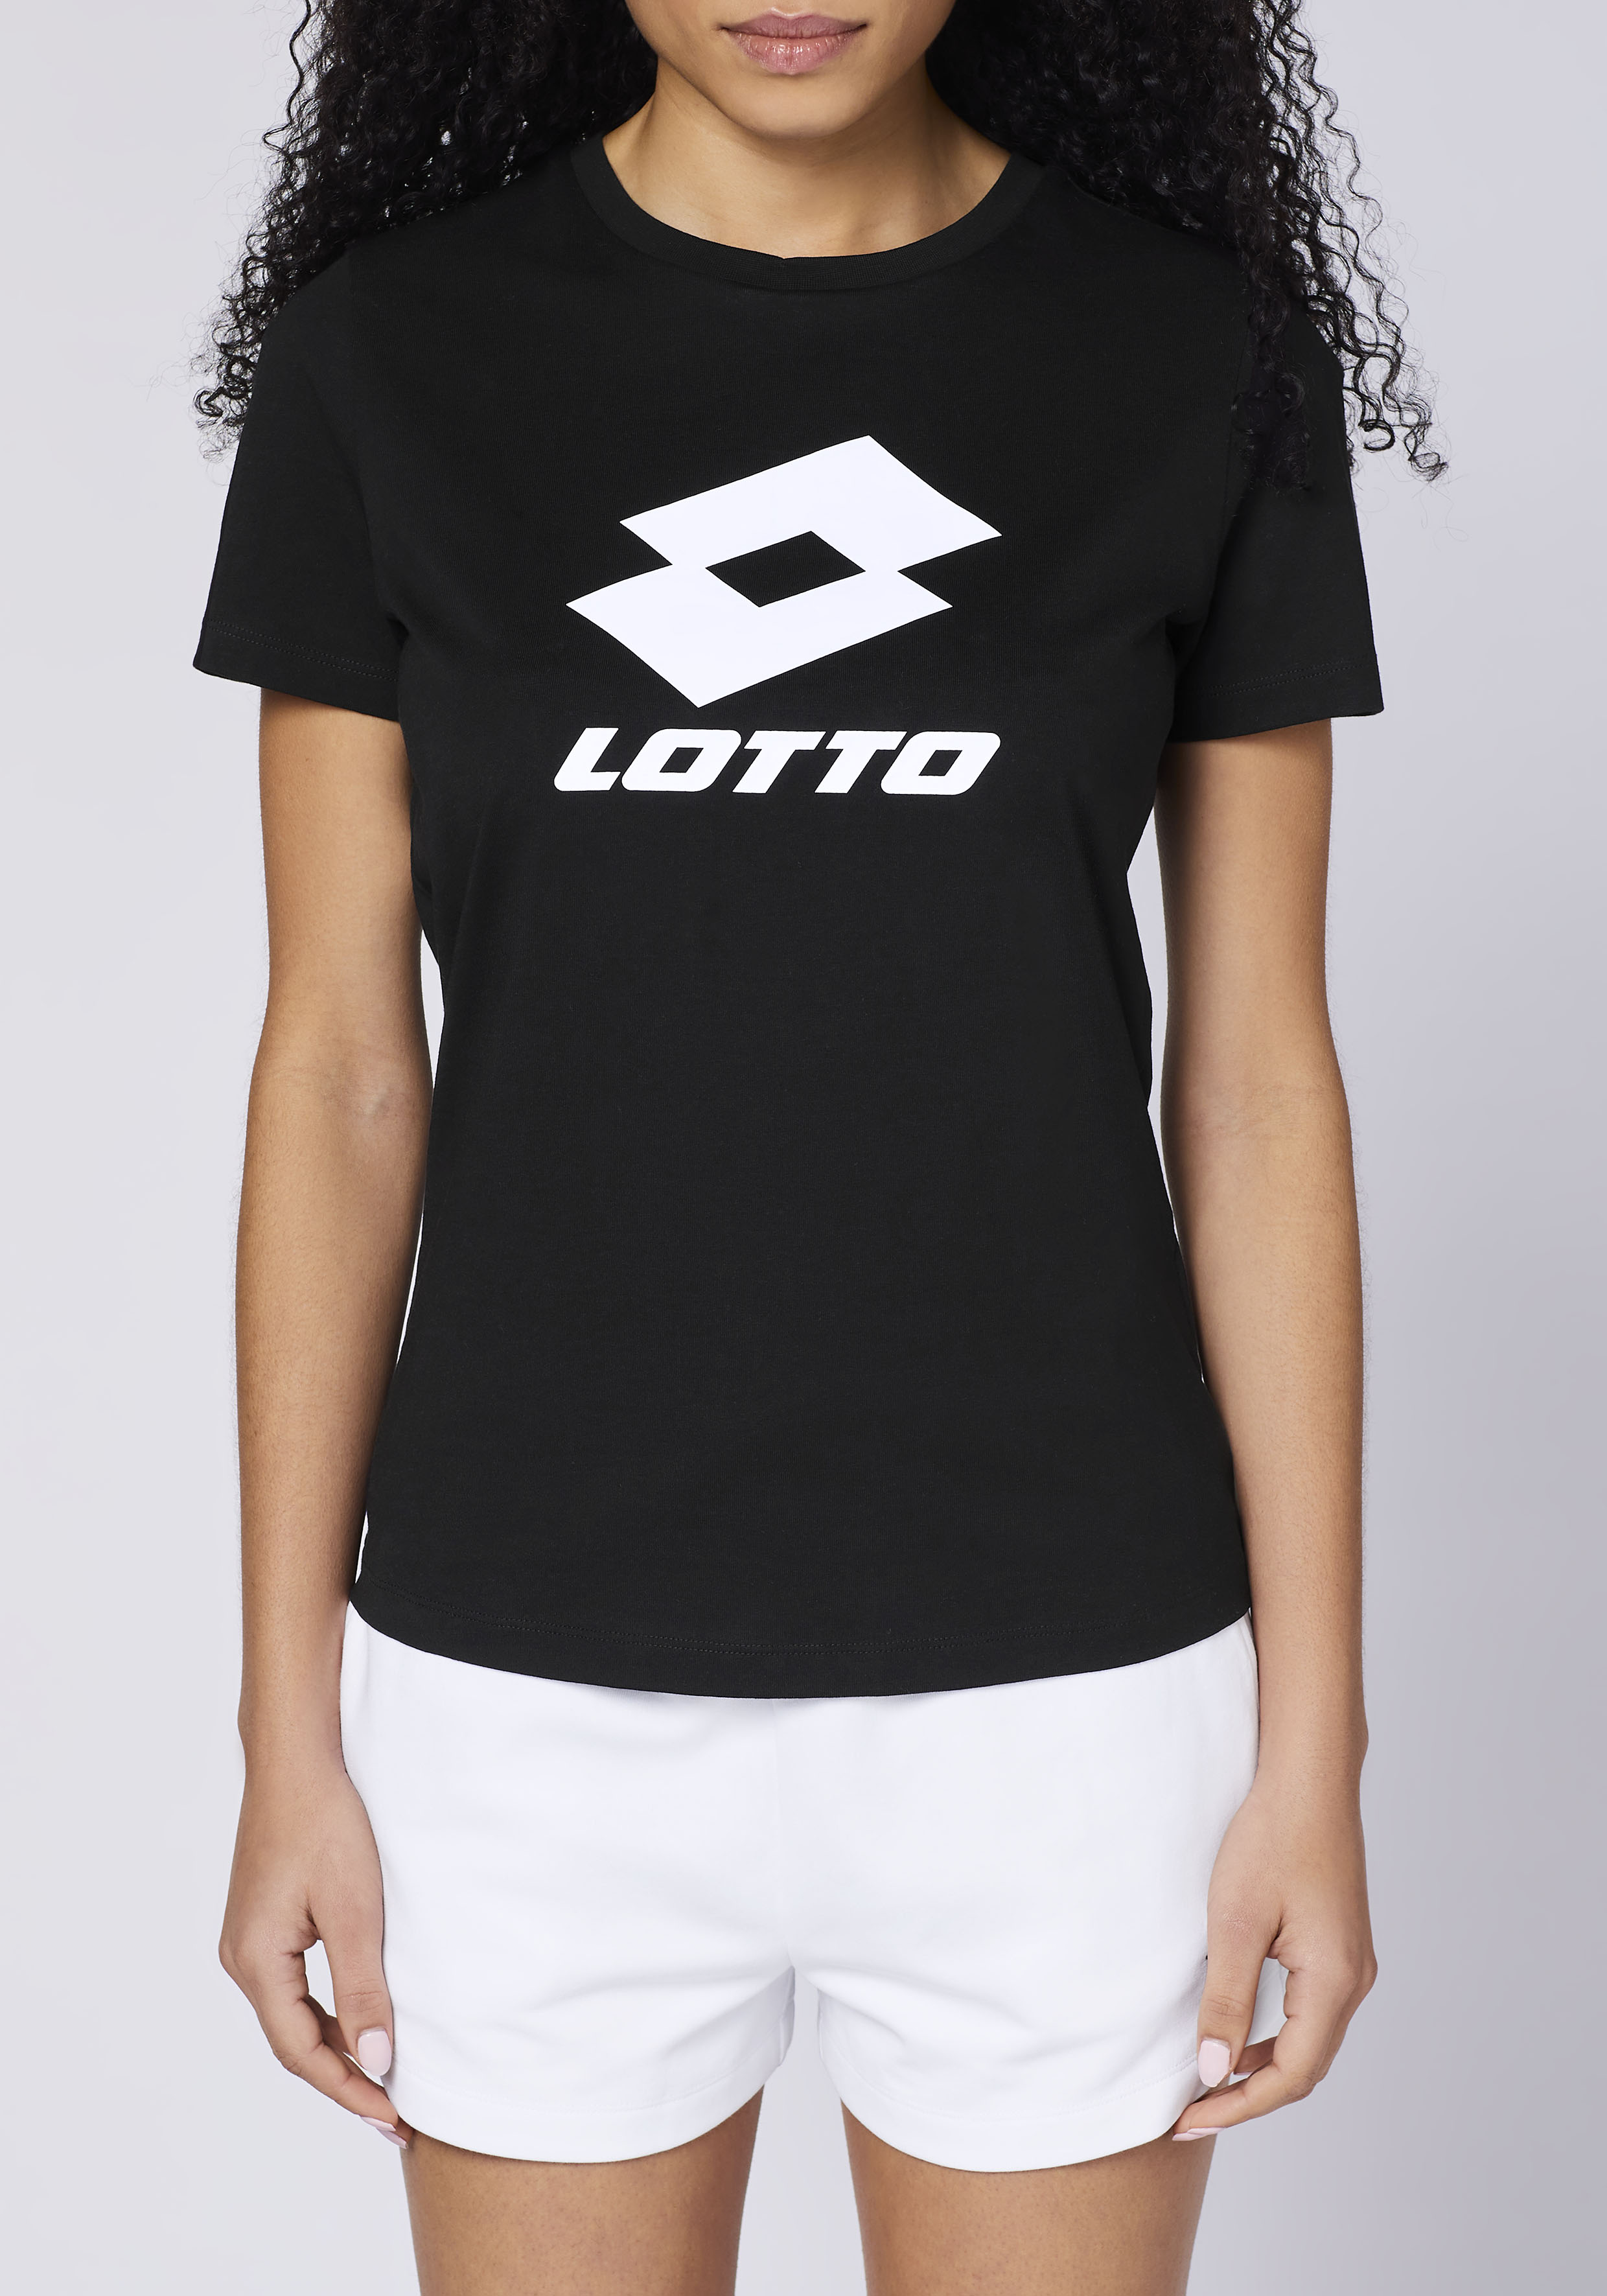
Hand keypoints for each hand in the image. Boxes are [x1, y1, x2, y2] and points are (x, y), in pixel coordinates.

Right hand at [219, 1758, 411, 2147]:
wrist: (298, 1760)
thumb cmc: (324, 1824)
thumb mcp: (354, 1910)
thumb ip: (363, 1989)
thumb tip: (375, 2062)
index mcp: (256, 1961)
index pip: (301, 2051)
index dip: (346, 2089)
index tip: (391, 2116)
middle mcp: (243, 1958)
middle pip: (293, 2039)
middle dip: (343, 2078)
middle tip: (393, 2112)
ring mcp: (251, 1939)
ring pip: (294, 2014)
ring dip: (336, 2046)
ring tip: (382, 2078)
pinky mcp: (267, 1921)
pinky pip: (296, 1985)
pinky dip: (328, 2011)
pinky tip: (360, 2020)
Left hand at [1172, 1770, 1375, 2138]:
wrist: (1308, 1779)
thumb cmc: (1272, 1839)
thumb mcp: (1235, 1924)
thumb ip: (1226, 2001)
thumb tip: (1214, 2071)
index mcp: (1335, 1981)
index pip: (1291, 2075)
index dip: (1239, 2105)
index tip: (1189, 2119)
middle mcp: (1355, 1981)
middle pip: (1305, 2067)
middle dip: (1248, 2095)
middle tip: (1192, 2113)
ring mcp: (1352, 1963)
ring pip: (1308, 2041)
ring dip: (1261, 2067)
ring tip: (1207, 2082)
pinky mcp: (1339, 1946)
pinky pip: (1309, 2011)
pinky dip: (1273, 2035)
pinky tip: (1237, 2032)